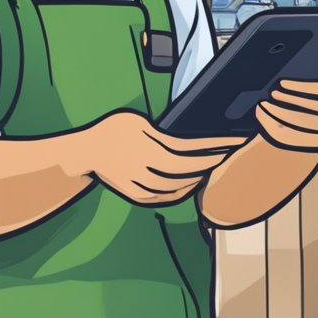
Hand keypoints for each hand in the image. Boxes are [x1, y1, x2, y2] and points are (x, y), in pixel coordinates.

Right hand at [81, 111, 245, 204]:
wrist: (85, 151)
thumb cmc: (112, 130)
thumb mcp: (136, 120)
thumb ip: (162, 130)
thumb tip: (190, 135)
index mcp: (147, 144)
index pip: (190, 147)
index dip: (214, 145)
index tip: (232, 142)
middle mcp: (145, 166)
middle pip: (187, 169)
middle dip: (211, 162)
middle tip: (226, 155)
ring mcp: (140, 183)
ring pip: (178, 186)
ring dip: (197, 177)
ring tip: (210, 168)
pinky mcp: (135, 195)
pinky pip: (164, 197)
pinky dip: (181, 192)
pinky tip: (191, 184)